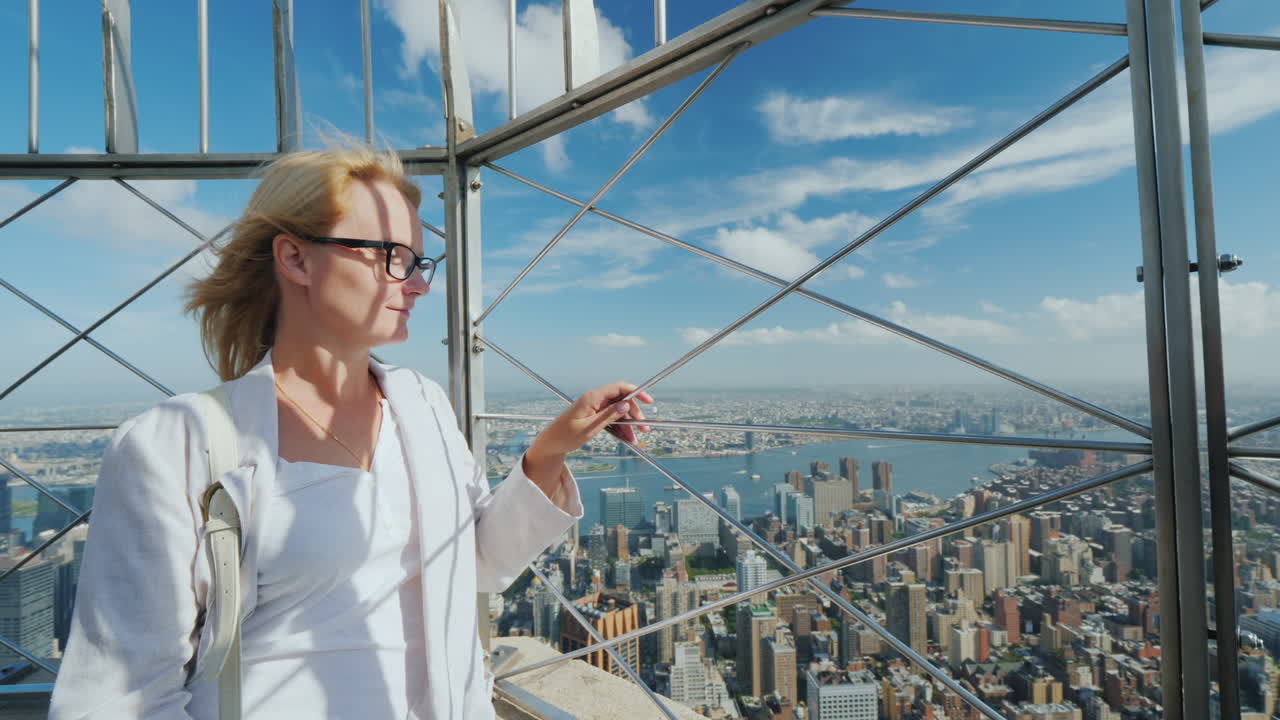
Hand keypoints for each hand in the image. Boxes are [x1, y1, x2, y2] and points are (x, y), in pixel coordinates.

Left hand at [526, 381, 654, 468]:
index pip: (619, 388)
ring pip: (618, 412)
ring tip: (634, 439)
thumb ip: (608, 416)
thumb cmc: (565, 436)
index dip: (636, 392)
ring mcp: (595, 407)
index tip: (649, 401)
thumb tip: (625, 405)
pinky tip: (626, 438)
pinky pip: (612, 418)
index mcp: (592, 398)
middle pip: (622, 401)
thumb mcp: (589, 428)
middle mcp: (595, 399)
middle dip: (634, 414)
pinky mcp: (594, 415)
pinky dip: (620, 428)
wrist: (551, 444)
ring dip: (628, 424)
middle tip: (643, 429)